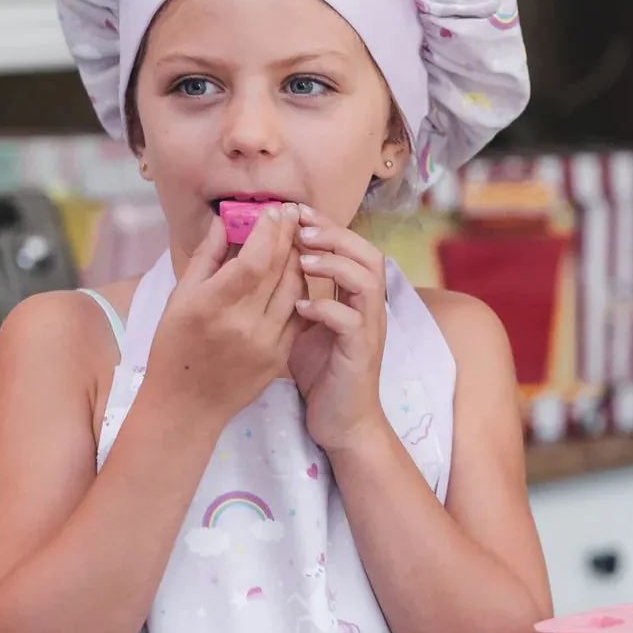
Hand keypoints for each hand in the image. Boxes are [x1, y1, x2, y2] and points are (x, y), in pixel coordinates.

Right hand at [146, 204, 305, 425]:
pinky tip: (297, 273)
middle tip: (289, 213)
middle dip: (286, 235)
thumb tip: (225, 220)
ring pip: (294, 289)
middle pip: (277, 270)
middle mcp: (242, 323)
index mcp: (212, 305)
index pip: (253, 259)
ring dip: (298, 259)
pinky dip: (300, 289)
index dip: (267, 231)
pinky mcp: (279, 356)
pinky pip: (299, 314)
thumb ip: (206, 257)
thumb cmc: (174, 347)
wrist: (187, 405)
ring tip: (295, 238)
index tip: (272, 211)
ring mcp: (265, 342)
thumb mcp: (180, 298)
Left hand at [288, 205, 389, 453]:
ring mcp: (369, 329)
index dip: (328, 227)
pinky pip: (350, 321)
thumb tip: (263, 264)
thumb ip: (294, 294)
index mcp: (356, 298)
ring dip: (333, 265)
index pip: (352, 248)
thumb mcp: (303, 325)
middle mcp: (369, 308)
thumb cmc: (321, 372)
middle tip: (301, 226)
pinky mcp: (361, 352)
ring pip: (366, 281)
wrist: (342, 421)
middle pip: (368, 254)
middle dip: (334, 235)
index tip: (296, 212)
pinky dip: (325, 308)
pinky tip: (300, 307)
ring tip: (301, 260)